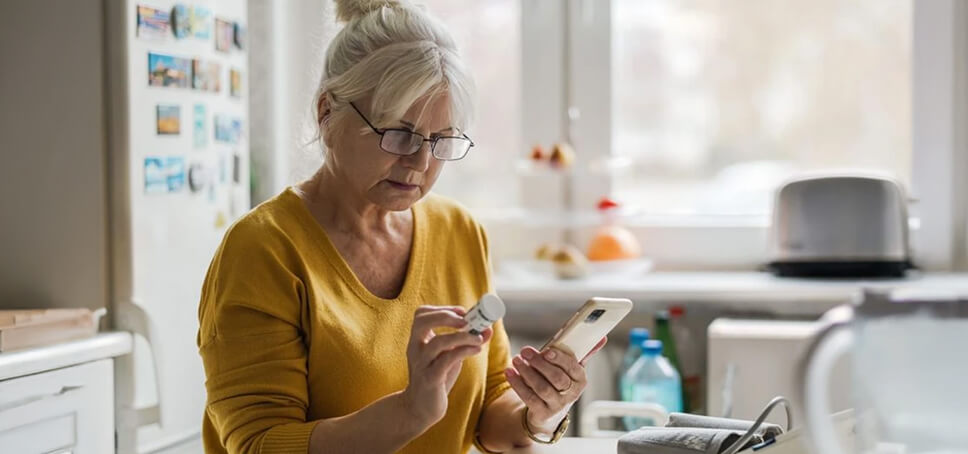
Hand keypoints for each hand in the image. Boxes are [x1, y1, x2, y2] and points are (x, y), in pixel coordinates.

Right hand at [400, 306, 492, 427]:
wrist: (420, 408)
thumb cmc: (436, 377)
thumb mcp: (449, 356)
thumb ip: (466, 342)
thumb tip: (488, 329)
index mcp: (417, 340)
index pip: (421, 314)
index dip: (442, 309)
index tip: (462, 312)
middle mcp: (415, 348)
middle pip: (422, 322)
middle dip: (446, 316)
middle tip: (466, 320)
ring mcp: (421, 364)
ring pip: (438, 342)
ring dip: (462, 336)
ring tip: (478, 338)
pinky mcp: (430, 379)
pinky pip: (446, 361)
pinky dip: (464, 351)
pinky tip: (476, 350)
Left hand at [505, 337, 607, 433]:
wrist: (550, 412)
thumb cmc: (561, 383)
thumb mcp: (572, 369)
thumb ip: (584, 352)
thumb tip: (602, 337)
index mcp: (580, 380)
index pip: (573, 367)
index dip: (560, 359)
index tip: (547, 350)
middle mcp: (571, 394)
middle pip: (557, 378)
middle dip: (540, 363)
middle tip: (526, 351)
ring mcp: (557, 405)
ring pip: (541, 388)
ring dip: (527, 372)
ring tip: (517, 360)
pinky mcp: (542, 413)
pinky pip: (529, 398)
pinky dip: (518, 384)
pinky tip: (510, 373)